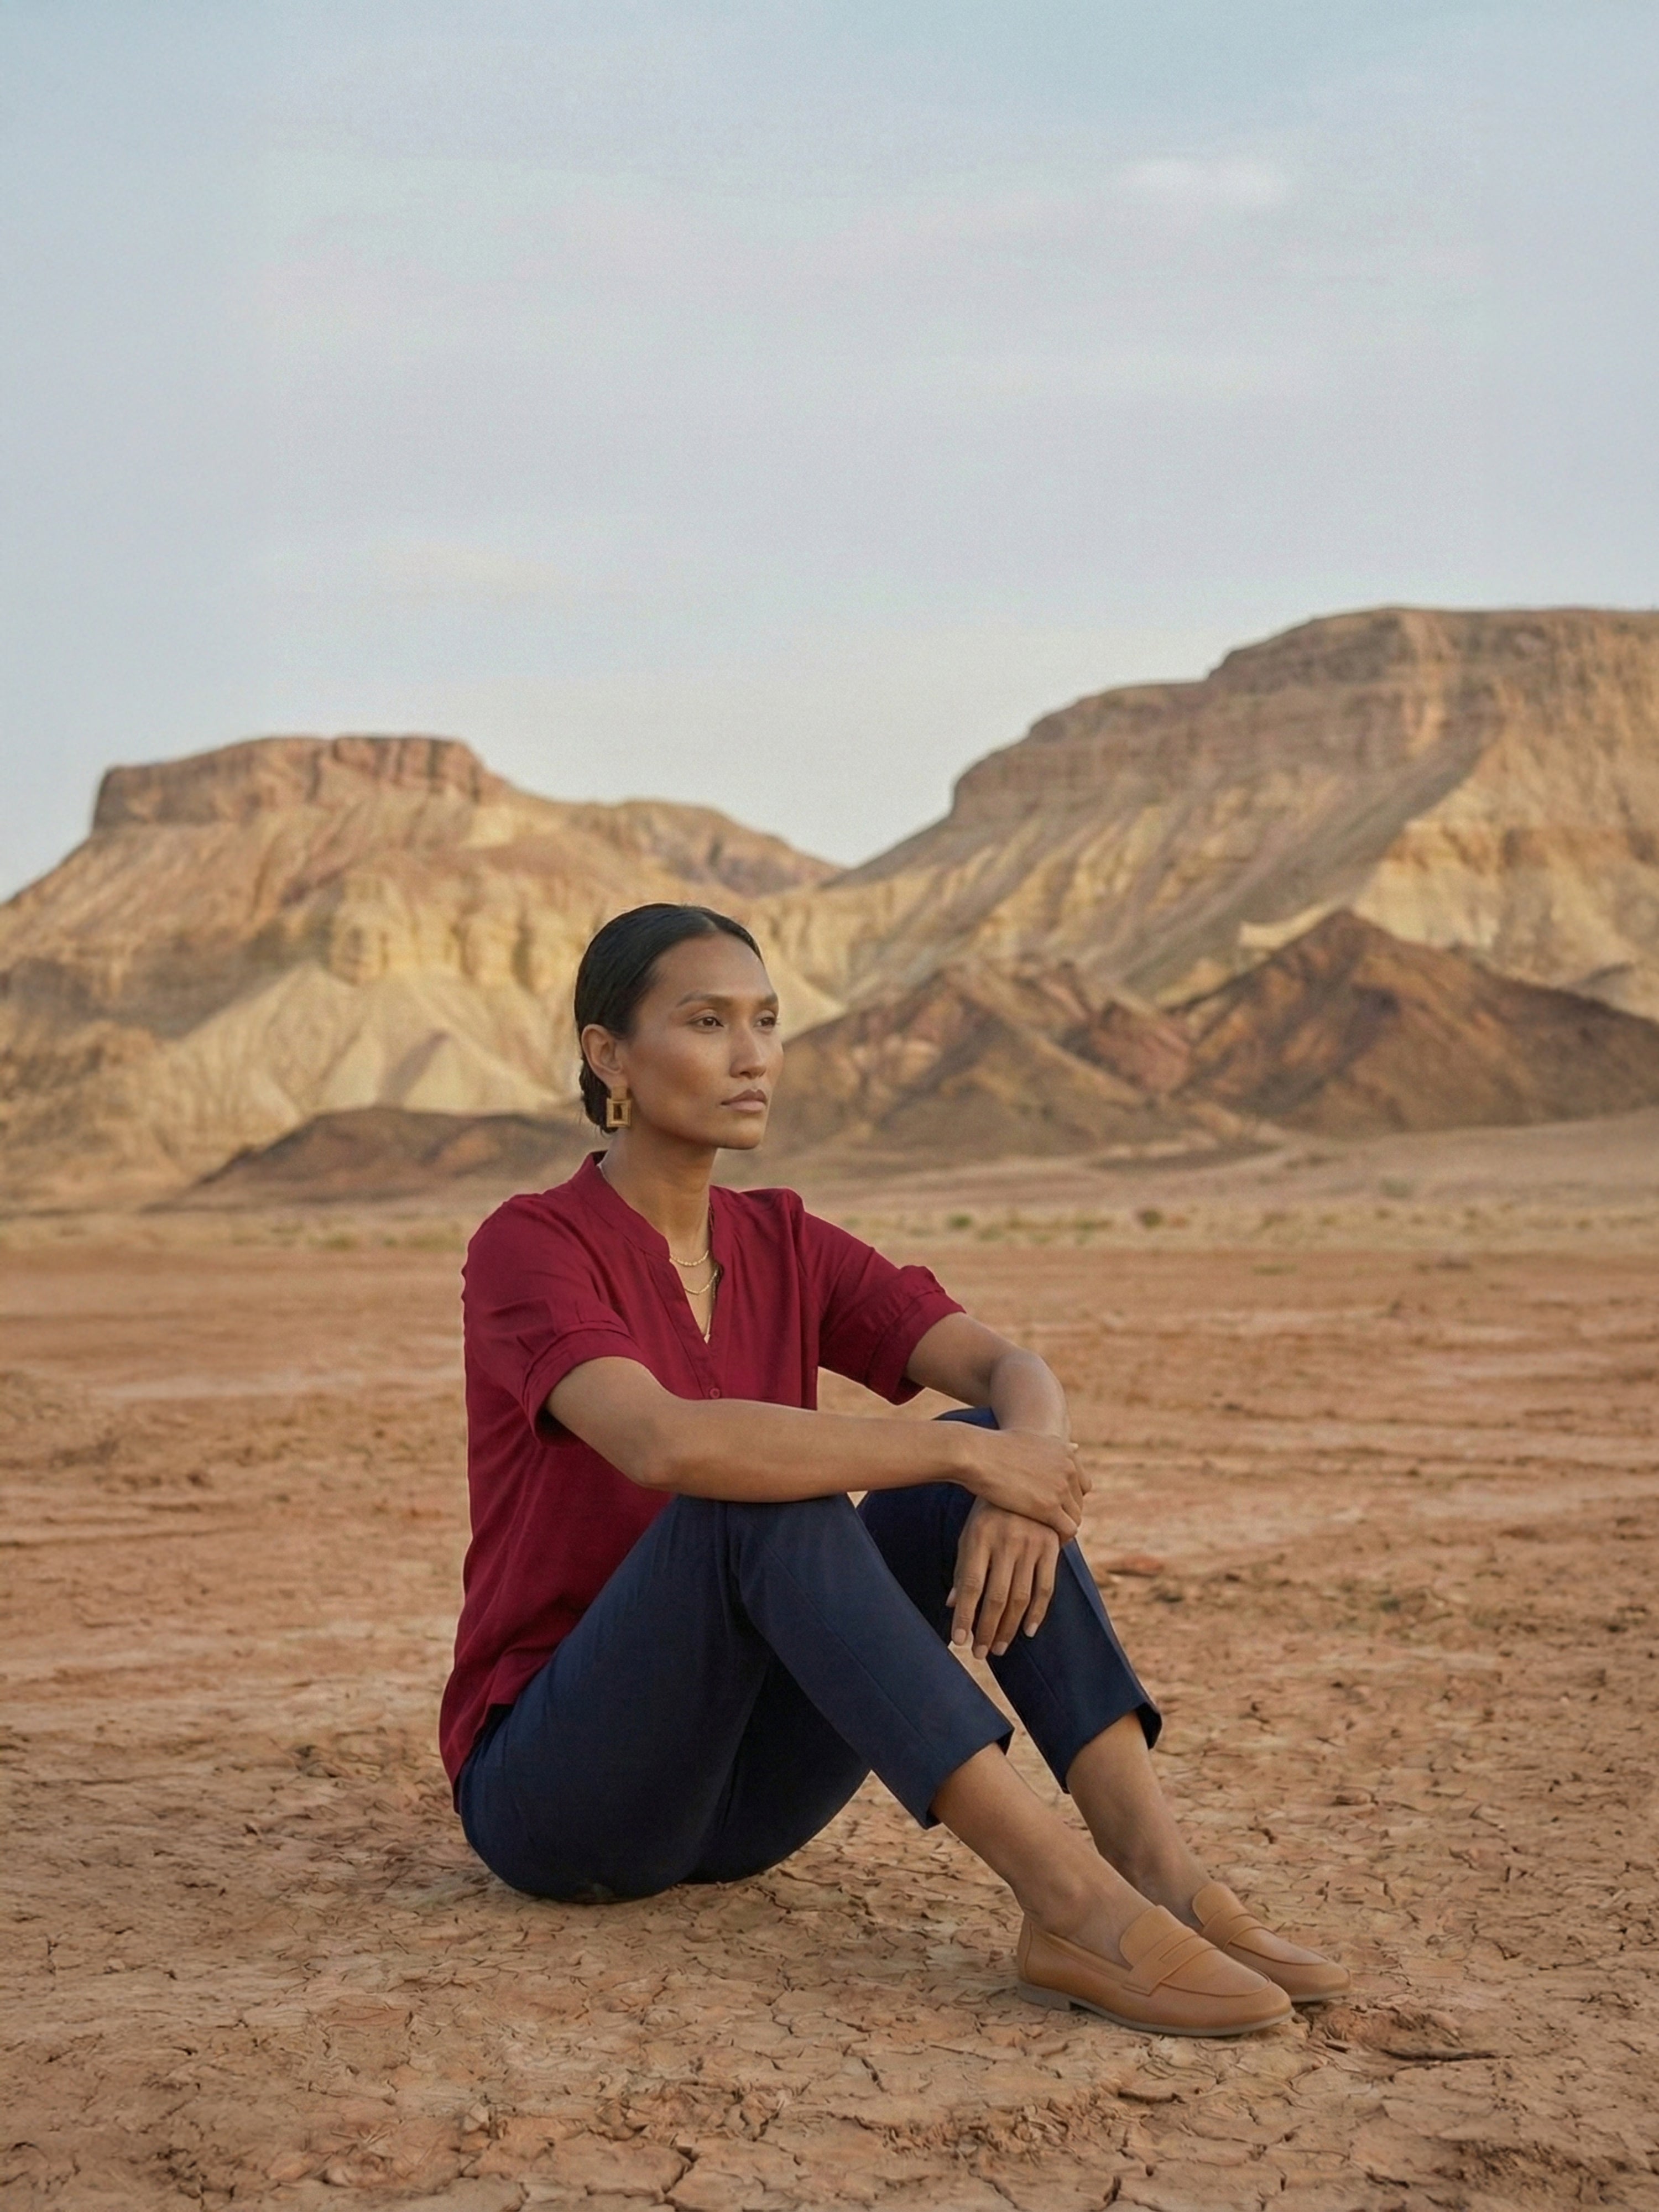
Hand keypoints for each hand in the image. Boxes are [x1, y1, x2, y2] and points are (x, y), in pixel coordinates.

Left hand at [948, 1501, 1062, 1658]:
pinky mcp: (1051, 1546)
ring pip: (1020, 1597)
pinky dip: (1037, 1613)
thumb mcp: (970, 1533)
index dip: (965, 1615)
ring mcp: (1031, 1543)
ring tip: (999, 1648)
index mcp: (979, 1536)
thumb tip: (951, 1605)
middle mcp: (1005, 1541)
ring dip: (1009, 1627)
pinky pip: (1046, 1587)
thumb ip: (964, 1567)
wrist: (1023, 1475)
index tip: (959, 1642)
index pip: (970, 1585)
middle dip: (986, 1629)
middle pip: (995, 1596)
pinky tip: (1027, 1631)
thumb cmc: (988, 1511)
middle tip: (980, 1653)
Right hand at [957, 1426, 1087, 1539]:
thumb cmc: (995, 1448)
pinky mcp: (1049, 1507)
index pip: (1082, 1485)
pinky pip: (1068, 1530)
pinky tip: (1044, 1542)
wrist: (977, 1455)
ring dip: (1061, 1529)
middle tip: (1046, 1526)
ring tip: (1045, 1537)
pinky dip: (1061, 1539)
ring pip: (1075, 1518)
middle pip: (1078, 1503)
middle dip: (1064, 1515)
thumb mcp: (1032, 1438)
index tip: (1051, 1508)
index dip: (1068, 1500)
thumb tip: (1076, 1446)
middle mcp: (1068, 1469)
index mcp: (1066, 1453)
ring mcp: (1060, 1488)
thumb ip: (1054, 1445)